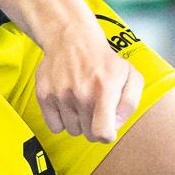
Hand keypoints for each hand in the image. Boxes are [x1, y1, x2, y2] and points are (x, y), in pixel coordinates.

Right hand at [34, 12, 143, 142]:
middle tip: (96, 108)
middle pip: (89, 135)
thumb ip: (130, 102)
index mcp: (105, 89)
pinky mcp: (44, 96)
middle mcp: (81, 93)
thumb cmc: (103, 60)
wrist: (72, 38)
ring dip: (79, 122)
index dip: (107, 135)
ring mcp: (60, 95)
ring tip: (81, 102)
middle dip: (95, 126)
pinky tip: (68, 104)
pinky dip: (61, 120)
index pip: (102, 133)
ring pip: (72, 131)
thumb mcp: (130, 75)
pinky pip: (54, 126)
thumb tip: (116, 124)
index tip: (108, 127)